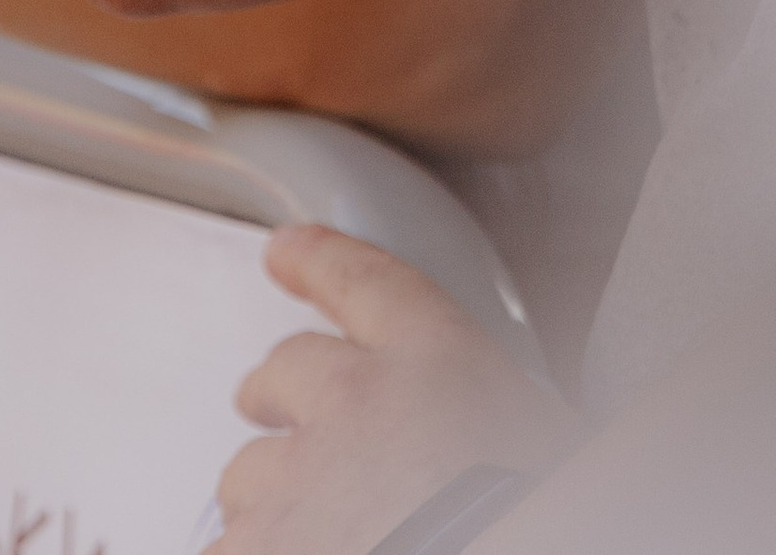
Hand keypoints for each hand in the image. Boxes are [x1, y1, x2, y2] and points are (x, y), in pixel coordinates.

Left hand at [215, 226, 584, 554]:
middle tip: (268, 404)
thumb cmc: (534, 515)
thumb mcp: (549, 438)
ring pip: (246, 473)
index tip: (285, 250)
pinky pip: (226, 549)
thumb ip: (502, 409)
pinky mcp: (257, 550)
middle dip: (274, 391)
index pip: (362, 278)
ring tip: (290, 524)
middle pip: (283, 372)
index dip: (319, 259)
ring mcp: (296, 480)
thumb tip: (512, 424)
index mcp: (433, 358)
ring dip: (264, 494)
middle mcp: (352, 400)